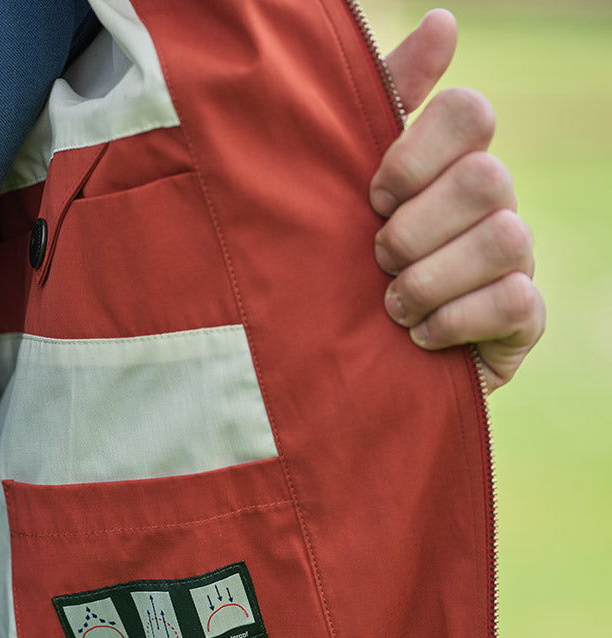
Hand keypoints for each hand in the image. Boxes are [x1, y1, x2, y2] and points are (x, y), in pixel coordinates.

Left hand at [370, 9, 545, 391]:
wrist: (355, 369)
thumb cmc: (348, 272)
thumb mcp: (346, 191)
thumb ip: (386, 104)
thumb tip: (443, 20)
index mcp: (451, 164)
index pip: (469, 113)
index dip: (417, 154)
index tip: (373, 196)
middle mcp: (494, 204)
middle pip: (487, 178)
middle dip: (416, 228)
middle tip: (378, 259)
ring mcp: (517, 259)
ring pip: (505, 237)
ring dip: (430, 280)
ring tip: (392, 307)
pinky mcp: (524, 318)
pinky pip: (513, 299)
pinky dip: (454, 320)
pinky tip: (419, 338)